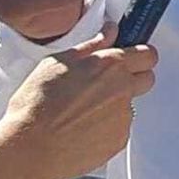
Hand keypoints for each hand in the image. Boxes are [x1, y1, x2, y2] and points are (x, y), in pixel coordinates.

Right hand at [0, 27, 157, 178]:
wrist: (30, 146)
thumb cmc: (37, 105)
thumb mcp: (58, 62)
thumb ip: (92, 45)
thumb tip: (109, 32)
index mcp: (110, 65)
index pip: (148, 54)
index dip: (140, 55)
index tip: (133, 57)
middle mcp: (123, 89)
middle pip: (147, 78)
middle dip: (134, 78)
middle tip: (108, 83)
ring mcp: (123, 116)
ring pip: (130, 105)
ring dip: (115, 105)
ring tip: (85, 110)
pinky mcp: (118, 140)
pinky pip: (120, 128)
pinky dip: (108, 128)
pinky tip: (84, 127)